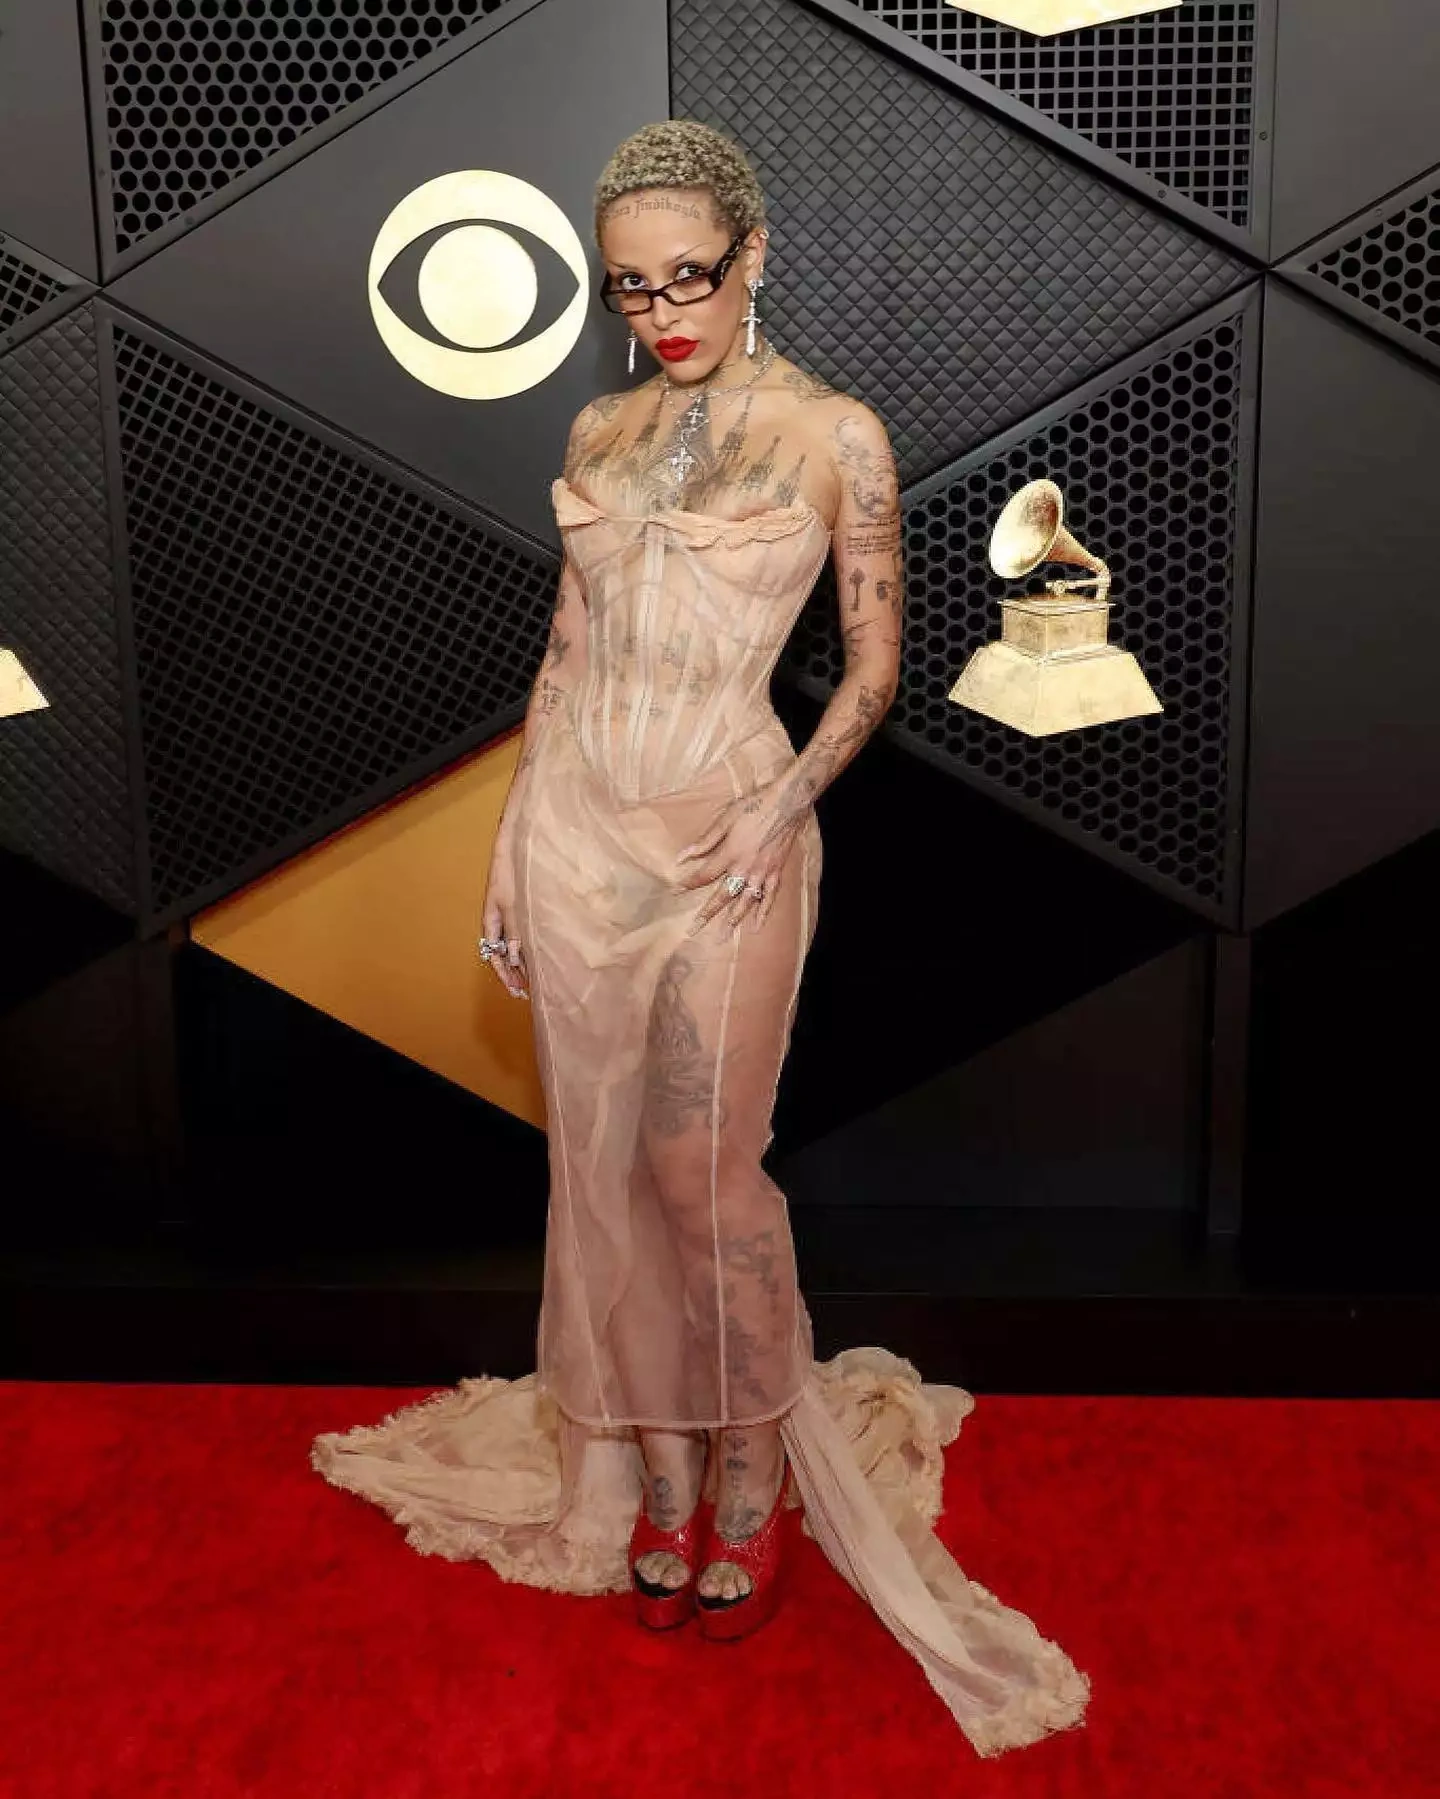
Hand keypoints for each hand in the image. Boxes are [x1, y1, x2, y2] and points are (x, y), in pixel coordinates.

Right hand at [479, 838, 529, 998]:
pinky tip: (542, 952)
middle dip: (514, 974)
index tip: (518, 991)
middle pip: (504, 954)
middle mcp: (500, 921)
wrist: (516, 845)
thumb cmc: (512, 873)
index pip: (495, 956)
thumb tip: (514, 961)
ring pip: (514, 946)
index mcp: (492, 922)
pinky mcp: (523, 907)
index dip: (505, 975)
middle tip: (527, 993)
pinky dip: (530, 947)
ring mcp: (511, 914)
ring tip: (535, 978)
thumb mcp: (513, 905)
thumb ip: (515, 932)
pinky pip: (523, 933)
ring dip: (523, 962)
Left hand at [673, 781, 804, 936]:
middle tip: (693, 929)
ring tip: (722, 936)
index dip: (688, 883)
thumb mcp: (726, 818)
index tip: (675, 891)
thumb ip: (705, 840)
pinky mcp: (776, 873)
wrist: (787, 803)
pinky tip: (755, 927)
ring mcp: (762, 873)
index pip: (704, 875)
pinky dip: (762, 913)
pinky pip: (769, 897)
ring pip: (745, 902)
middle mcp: (745, 868)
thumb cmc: (755, 806)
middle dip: (706, 914)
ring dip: (732, 920)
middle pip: (722, 896)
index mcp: (731, 853)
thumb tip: (682, 856)